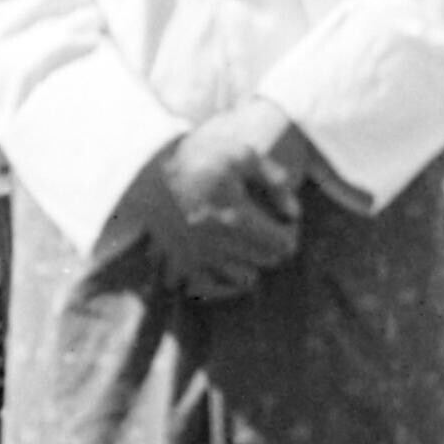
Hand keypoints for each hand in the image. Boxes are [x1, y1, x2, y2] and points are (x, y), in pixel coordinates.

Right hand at [138, 108, 308, 297]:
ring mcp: (201, 256)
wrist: (150, 174)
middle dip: (275, 246)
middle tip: (271, 229)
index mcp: (237, 216)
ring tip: (250, 244)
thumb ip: (274, 179)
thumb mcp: (242, 154)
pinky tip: (230, 269)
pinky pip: (212, 289)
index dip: (291, 231)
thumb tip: (294, 212)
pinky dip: (225, 285)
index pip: (283, 242)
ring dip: (254, 262)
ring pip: (246, 278)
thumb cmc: (200, 160)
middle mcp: (220, 243)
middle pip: (268, 260)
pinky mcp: (183, 264)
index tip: (286, 220)